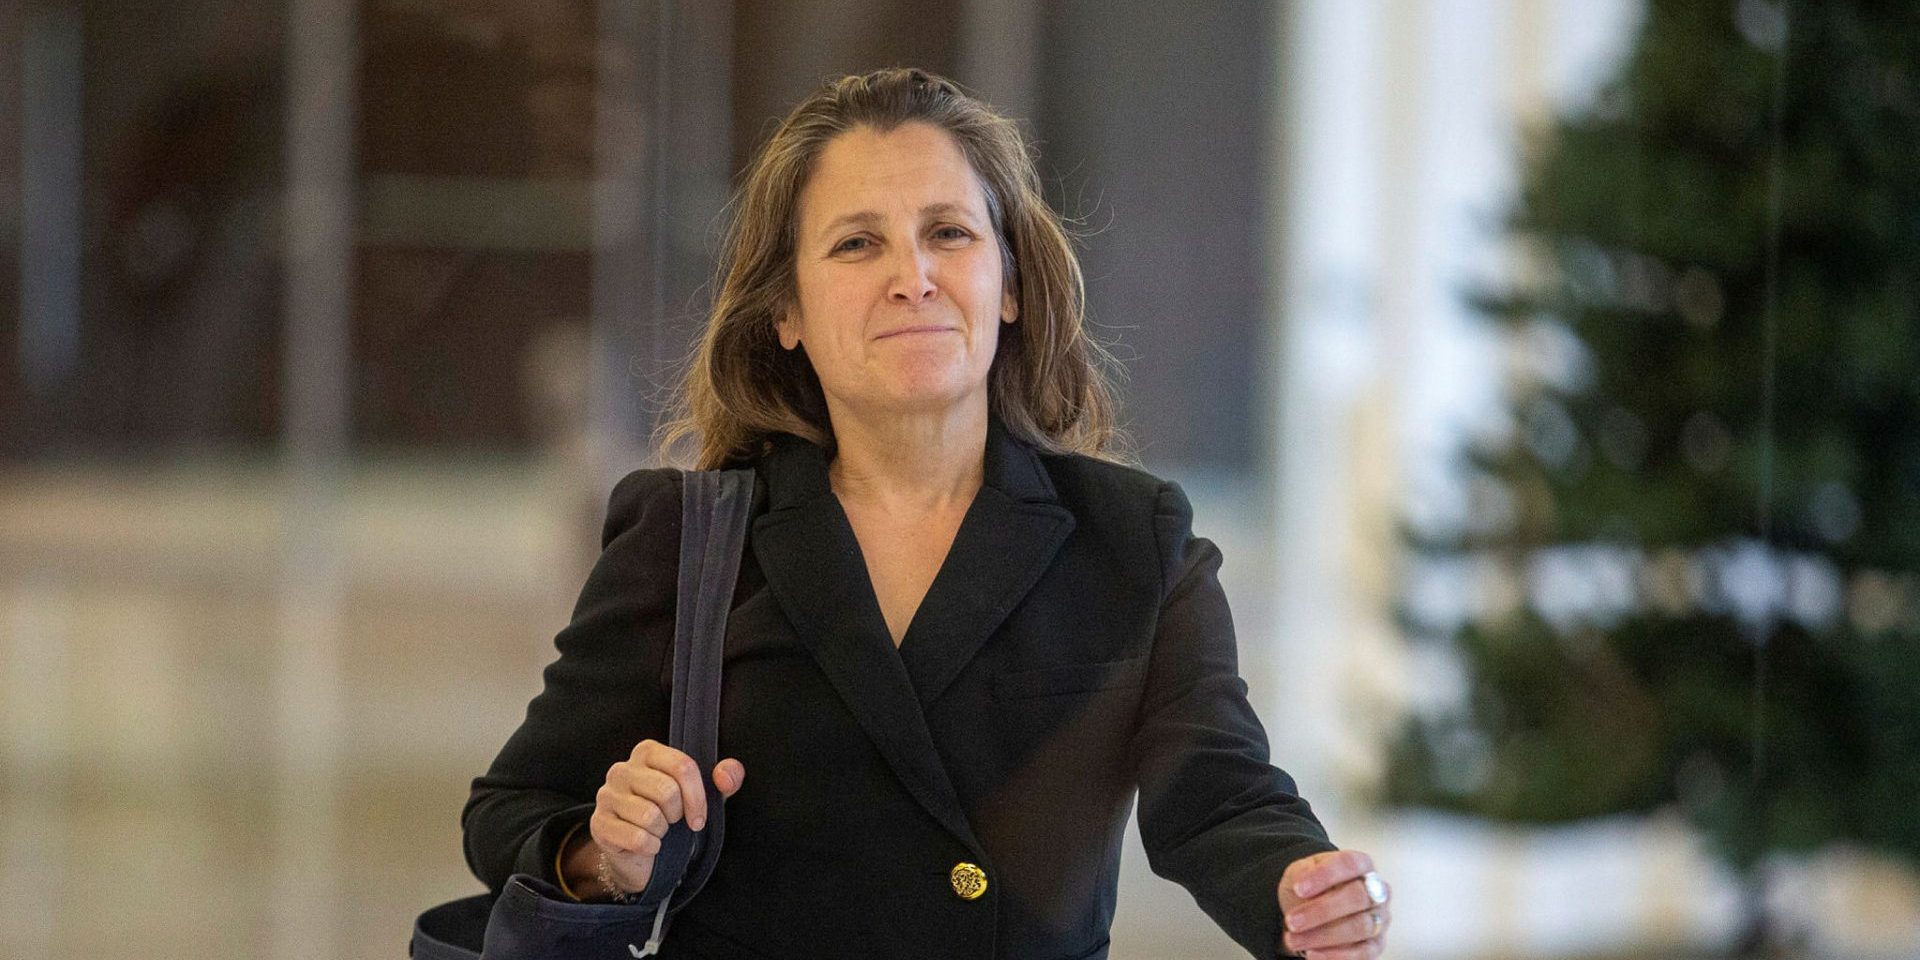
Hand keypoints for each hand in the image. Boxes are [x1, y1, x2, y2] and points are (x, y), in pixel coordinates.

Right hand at [589, 739, 745, 895]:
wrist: (640, 852)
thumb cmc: (670, 815)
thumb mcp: (702, 794)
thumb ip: (725, 778)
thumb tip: (726, 776)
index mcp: (647, 752)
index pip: (682, 766)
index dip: (698, 796)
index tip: (699, 817)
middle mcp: (621, 769)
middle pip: (667, 791)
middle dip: (677, 815)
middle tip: (673, 822)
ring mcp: (606, 795)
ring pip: (650, 816)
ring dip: (662, 832)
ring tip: (657, 830)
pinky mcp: (598, 824)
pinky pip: (636, 838)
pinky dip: (650, 847)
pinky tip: (646, 844)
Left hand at [1277, 850, 1390, 958]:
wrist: (1311, 911)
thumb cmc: (1311, 889)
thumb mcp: (1300, 873)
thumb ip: (1302, 874)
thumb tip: (1302, 882)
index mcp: (1361, 865)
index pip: (1349, 864)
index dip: (1325, 876)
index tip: (1299, 888)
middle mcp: (1378, 891)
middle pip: (1357, 897)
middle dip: (1321, 911)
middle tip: (1292, 921)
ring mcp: (1380, 919)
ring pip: (1359, 926)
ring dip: (1323, 935)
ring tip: (1294, 940)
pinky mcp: (1376, 945)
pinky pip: (1363, 953)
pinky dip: (1336, 955)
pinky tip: (1312, 954)